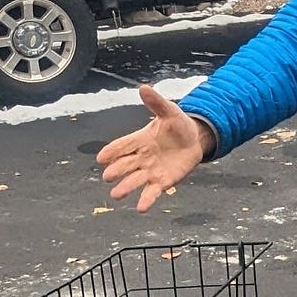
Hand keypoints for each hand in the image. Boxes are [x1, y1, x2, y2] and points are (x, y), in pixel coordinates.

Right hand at [96, 85, 209, 211]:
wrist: (194, 140)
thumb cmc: (178, 125)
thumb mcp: (170, 112)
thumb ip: (157, 103)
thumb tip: (144, 88)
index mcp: (139, 140)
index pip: (122, 146)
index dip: (112, 151)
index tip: (102, 158)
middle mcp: (141, 157)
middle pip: (125, 165)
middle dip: (116, 171)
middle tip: (107, 176)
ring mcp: (151, 171)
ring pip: (135, 180)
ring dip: (126, 188)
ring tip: (116, 195)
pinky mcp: (163, 182)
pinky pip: (152, 192)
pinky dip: (146, 200)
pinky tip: (141, 208)